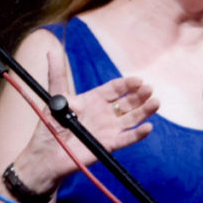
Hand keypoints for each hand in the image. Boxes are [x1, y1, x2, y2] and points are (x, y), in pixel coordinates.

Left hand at [12, 50, 159, 194]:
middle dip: (139, 95)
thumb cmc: (50, 124)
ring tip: (155, 103)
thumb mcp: (55, 96)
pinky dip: (138, 134)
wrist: (47, 152)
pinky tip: (147, 127)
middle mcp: (105, 113)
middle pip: (127, 102)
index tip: (138, 80)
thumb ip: (57, 74)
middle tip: (149, 89)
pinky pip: (126, 138)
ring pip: (131, 118)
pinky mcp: (108, 144)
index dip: (127, 84)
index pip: (115, 89)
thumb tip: (51, 50)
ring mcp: (108, 129)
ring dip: (144, 111)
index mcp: (94, 99)